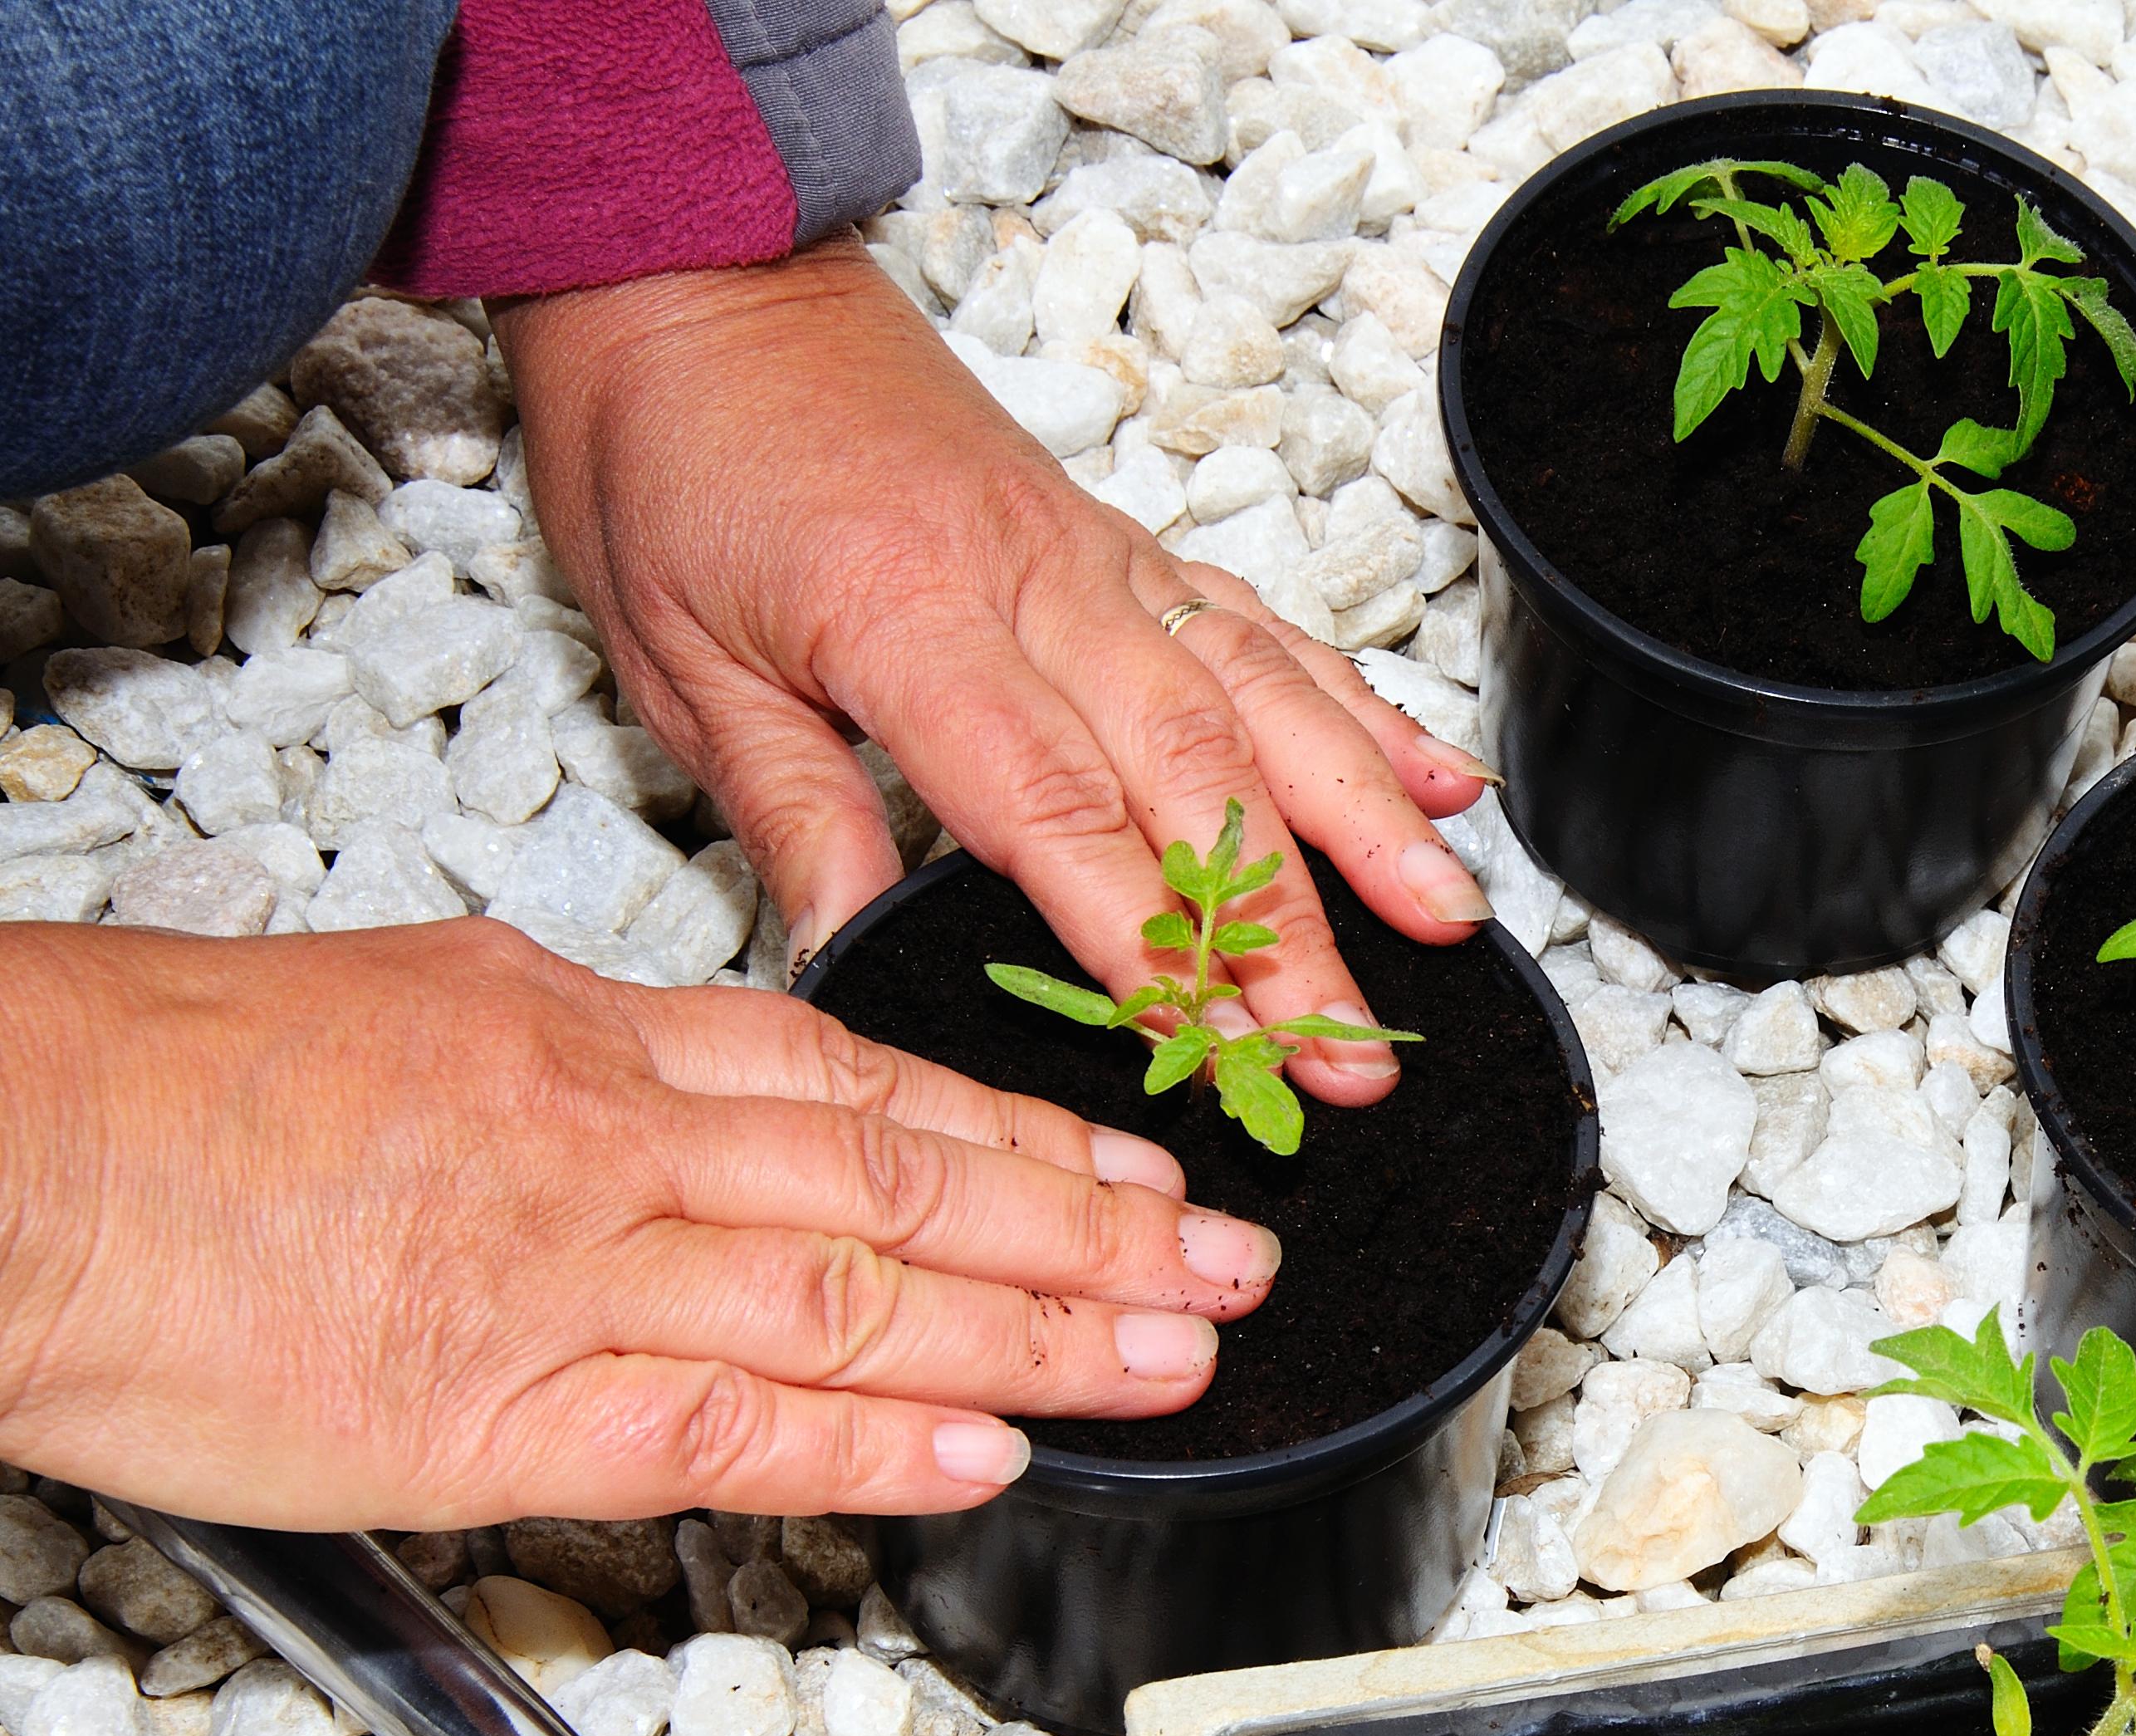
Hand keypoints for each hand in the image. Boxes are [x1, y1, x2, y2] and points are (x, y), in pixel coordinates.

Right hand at [0, 920, 1286, 1527]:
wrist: (9, 1153)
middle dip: (1094, 1227)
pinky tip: (987, 1450)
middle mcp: (615, 1141)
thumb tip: (677, 1088)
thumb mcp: (412, 1003)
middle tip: (1232, 1259)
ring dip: (1045, 1329)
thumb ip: (568, 1058)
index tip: (1131, 1161)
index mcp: (588, 1035)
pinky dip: (874, 1437)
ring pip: (865, 1293)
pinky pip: (731, 1423)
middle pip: (909, 1182)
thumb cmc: (167, 1082)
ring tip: (1180, 1352)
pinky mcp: (501, 1407)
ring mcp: (573, 1273)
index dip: (1020, 1128)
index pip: (861, 1081)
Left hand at [493, 238, 1491, 1107]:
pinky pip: (1265, 626)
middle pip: (1197, 774)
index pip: (1055, 811)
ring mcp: (1098, 557)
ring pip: (1266, 696)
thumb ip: (789, 816)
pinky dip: (1361, 705)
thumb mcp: (677, 662)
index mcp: (909, 619)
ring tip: (1452, 921)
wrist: (694, 268)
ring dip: (1370, 820)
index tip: (1216, 1046)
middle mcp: (1036, 582)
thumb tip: (851, 968)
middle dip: (1292, 929)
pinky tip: (1439, 778)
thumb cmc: (668, 458)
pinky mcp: (1124, 539)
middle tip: (1353, 1051)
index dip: (1149, 940)